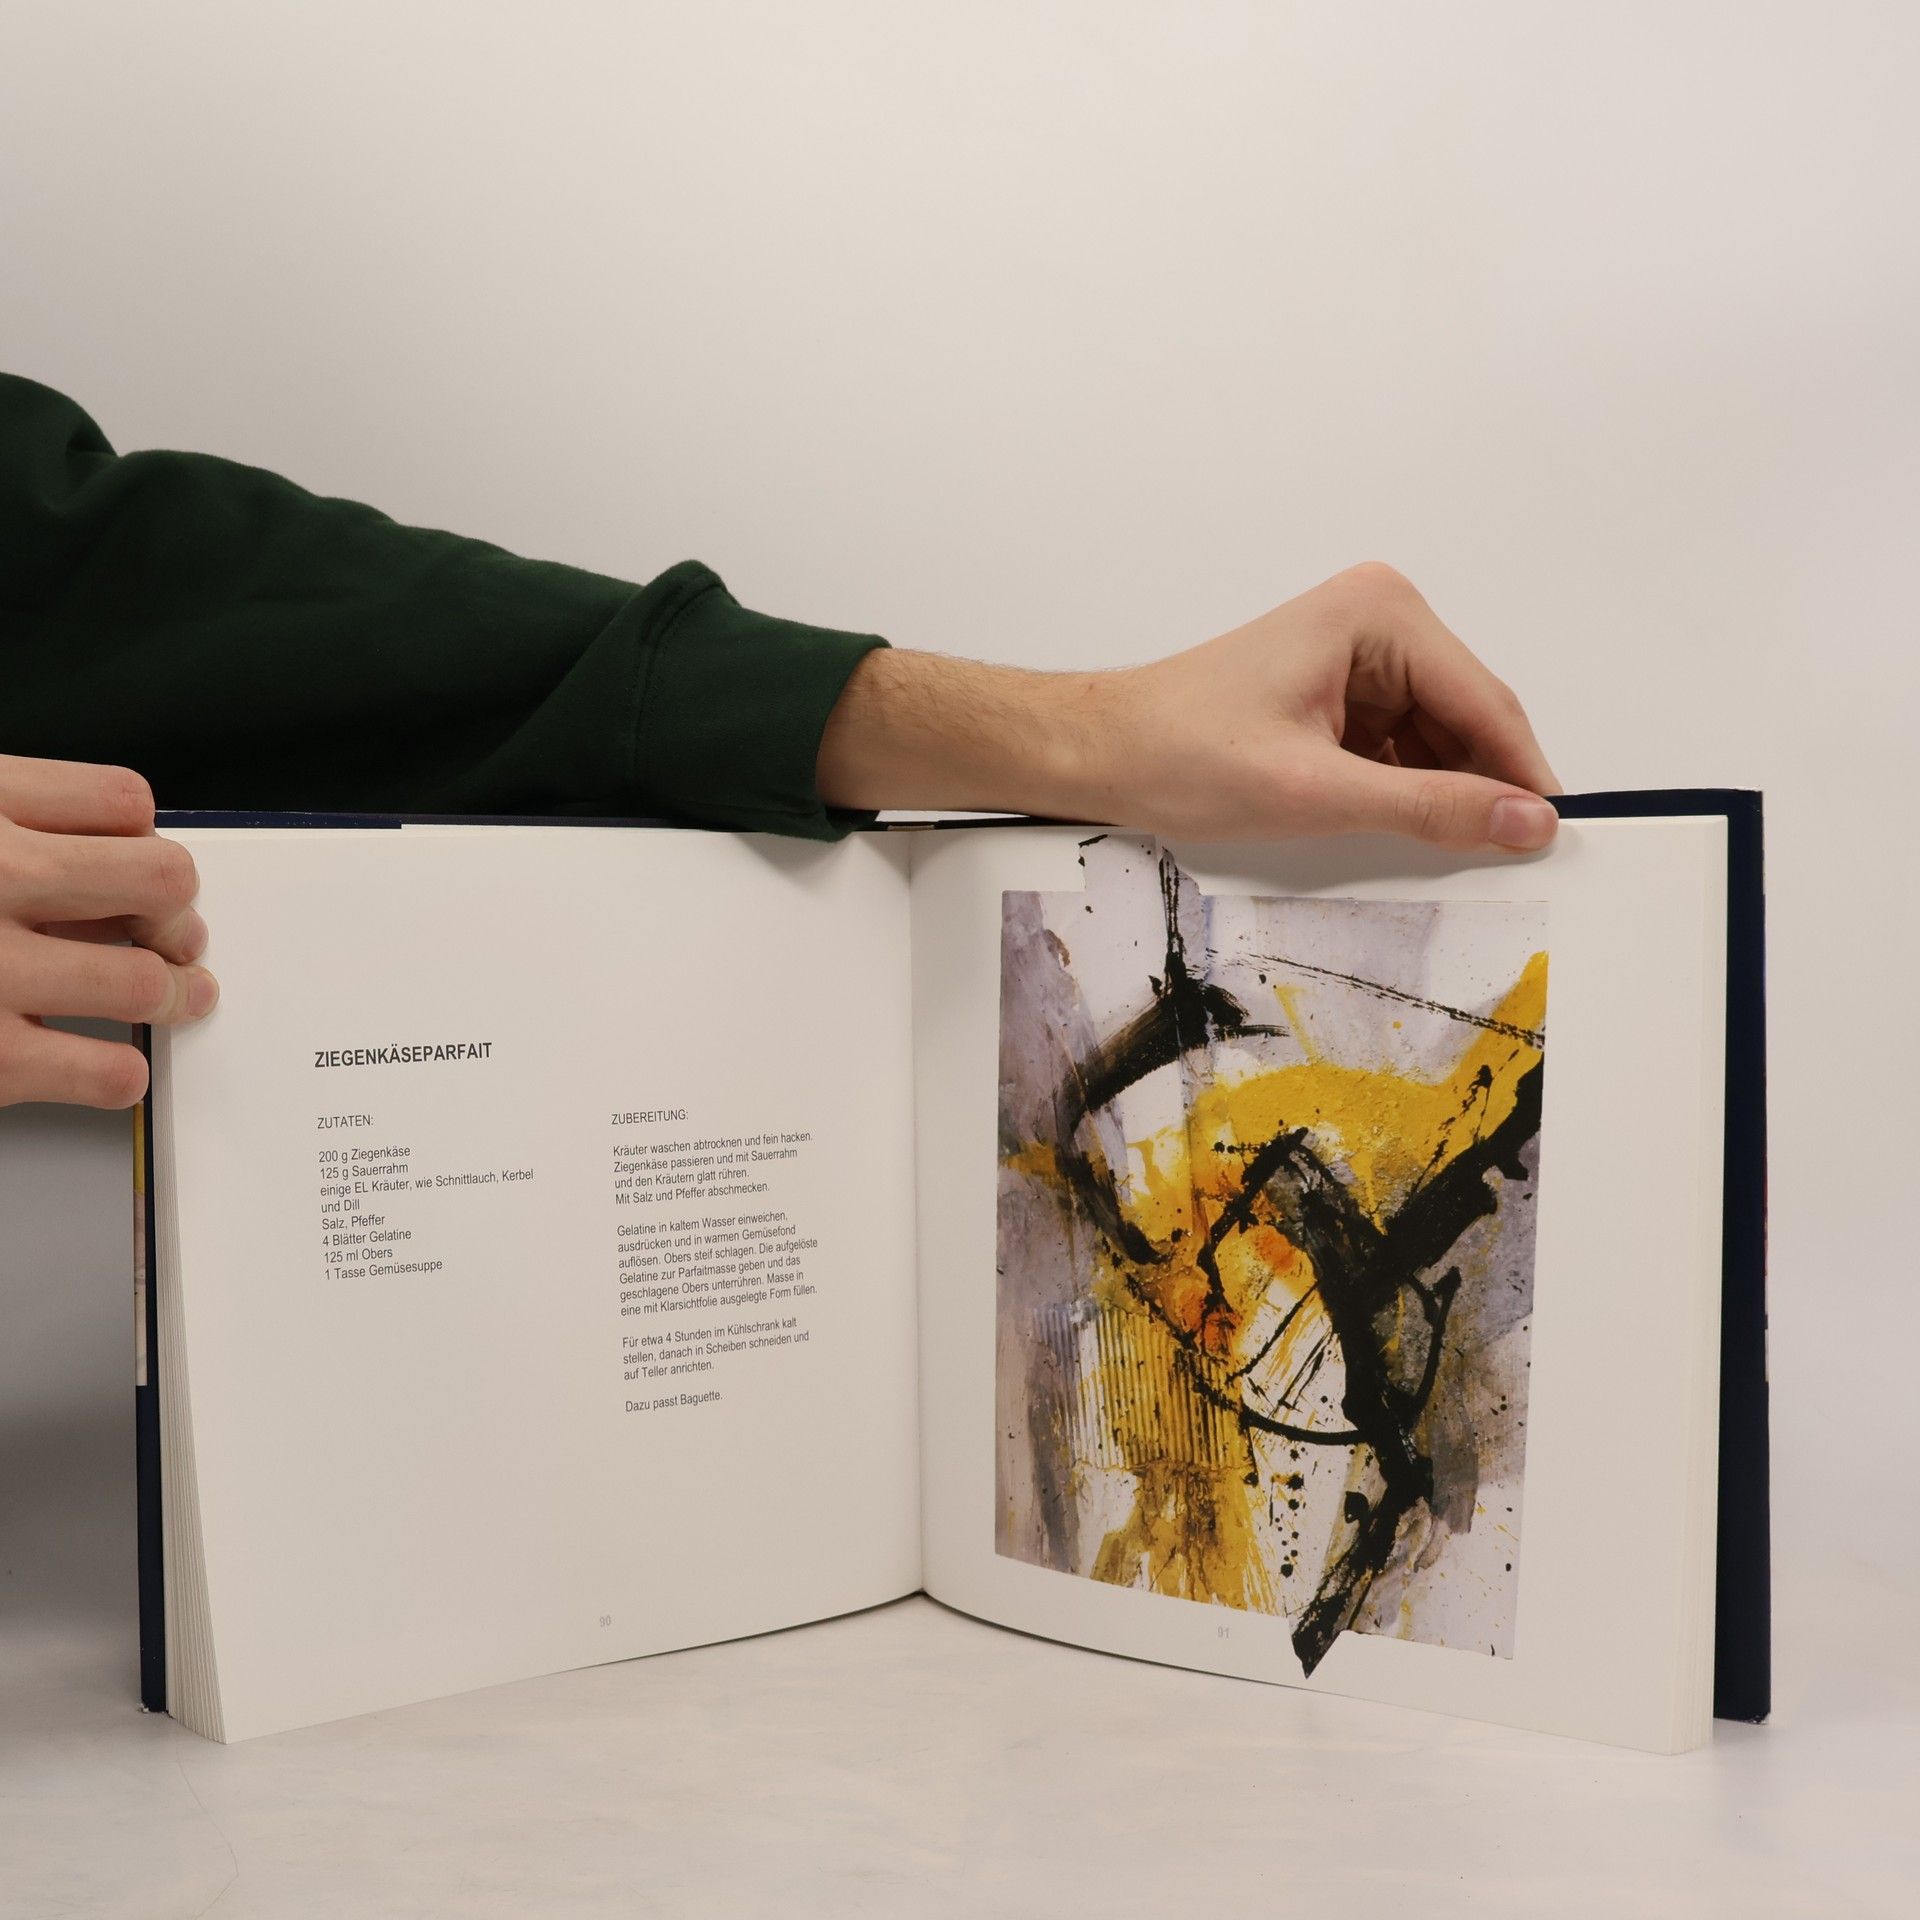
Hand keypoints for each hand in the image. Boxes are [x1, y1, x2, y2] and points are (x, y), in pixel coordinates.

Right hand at [0, 756, 216, 1108]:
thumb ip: (18, 829)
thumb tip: (110, 870)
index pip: (124, 803)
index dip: (146, 841)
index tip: (141, 869)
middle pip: (162, 878)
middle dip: (178, 915)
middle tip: (177, 940)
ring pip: (146, 978)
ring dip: (174, 995)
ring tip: (175, 999)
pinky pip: (109, 1071)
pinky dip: (120, 1073)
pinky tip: (109, 1065)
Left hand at [817, 562, 1561, 850]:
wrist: (1098, 753)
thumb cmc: (1179, 753)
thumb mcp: (1316, 794)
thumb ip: (1429, 807)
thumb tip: (1527, 821)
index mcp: (1381, 614)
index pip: (1486, 704)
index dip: (1523, 778)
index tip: (1554, 840)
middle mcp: (1379, 619)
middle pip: (1467, 720)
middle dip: (1479, 789)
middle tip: (1503, 863)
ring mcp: (1359, 654)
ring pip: (1436, 740)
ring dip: (1438, 795)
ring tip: (1428, 852)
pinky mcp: (1337, 691)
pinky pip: (1399, 748)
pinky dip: (1402, 792)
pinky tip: (1388, 830)